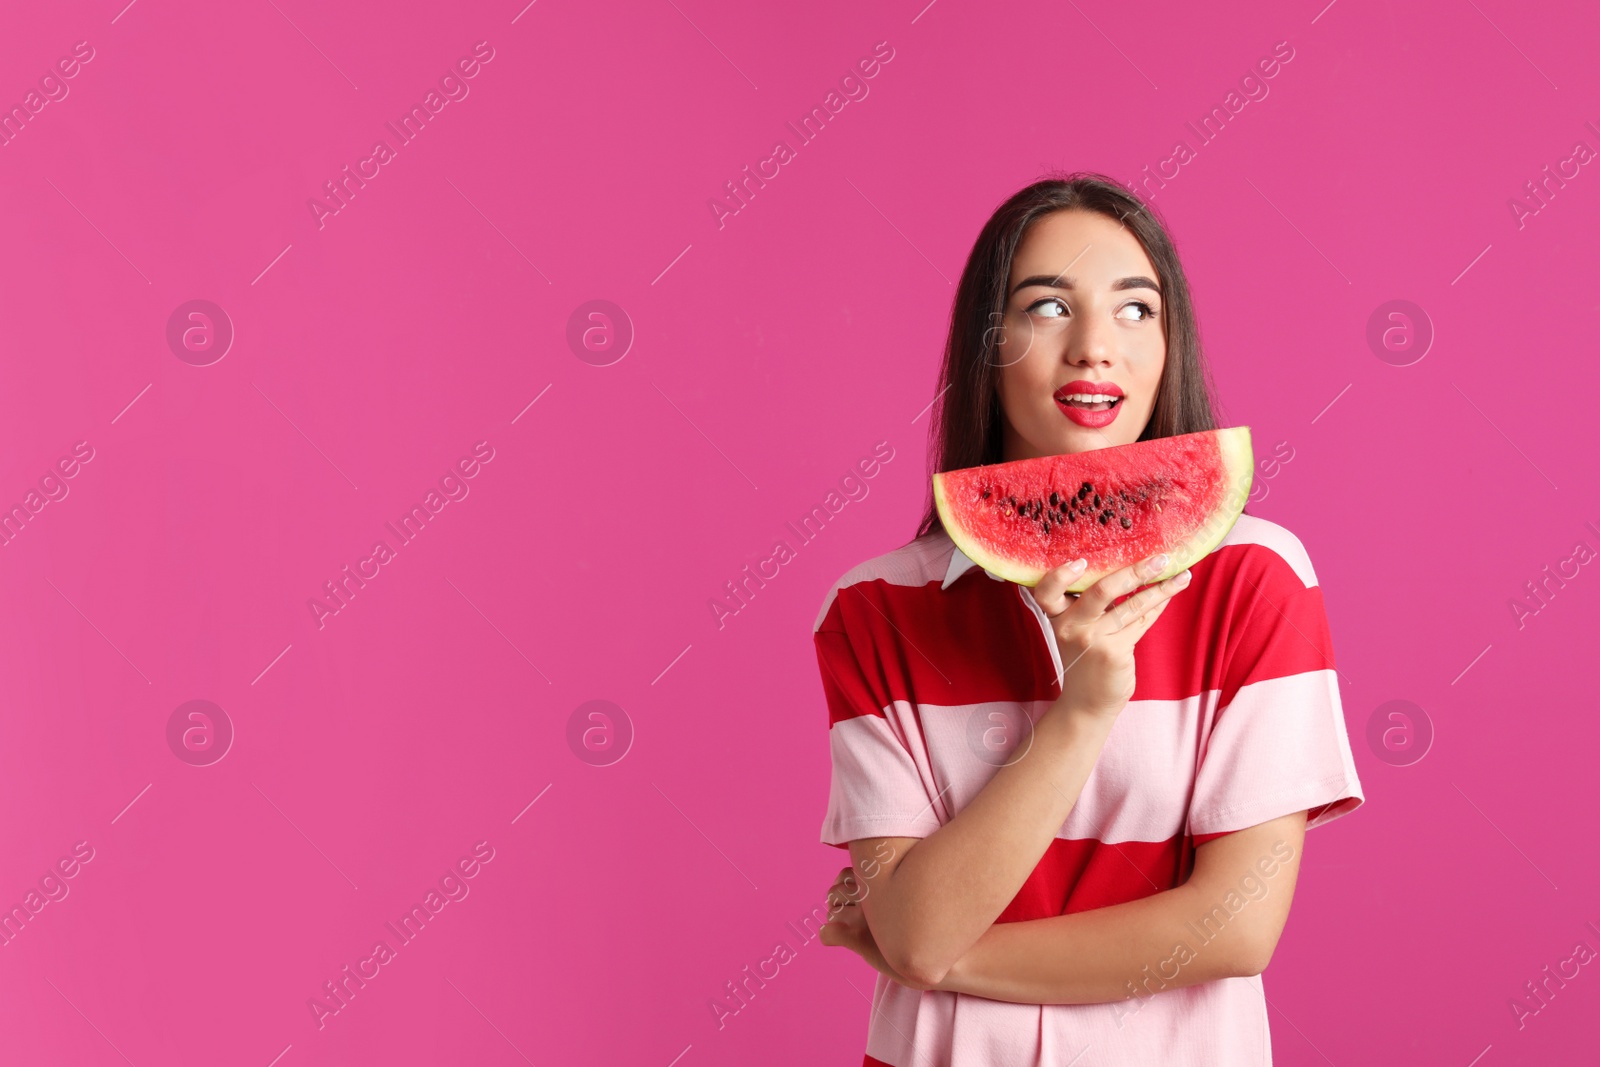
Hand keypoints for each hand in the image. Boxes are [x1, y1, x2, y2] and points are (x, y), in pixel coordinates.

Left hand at [819, 866, 936, 991]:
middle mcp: (874, 893)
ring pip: (831, 911)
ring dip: (835, 918)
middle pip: (835, 891)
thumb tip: (876, 879)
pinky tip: (838, 940)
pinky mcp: (860, 938)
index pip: (847, 874)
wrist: (957, 956)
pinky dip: (829, 936)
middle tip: (851, 914)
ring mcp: (866, 916)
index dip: (847, 884)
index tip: (855, 895)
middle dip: (838, 901)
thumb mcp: (921, 894)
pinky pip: (828, 933)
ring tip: (849, 927)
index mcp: (885, 878)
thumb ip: (897, 884)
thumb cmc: (941, 926)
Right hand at [1033, 551, 1192, 719]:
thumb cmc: (1086, 659)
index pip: (1047, 591)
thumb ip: (1093, 604)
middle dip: (1134, 571)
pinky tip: (1172, 591)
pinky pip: (1141, 622)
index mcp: (1057, 616)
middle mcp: (1070, 626)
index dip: (1061, 576)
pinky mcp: (1113, 652)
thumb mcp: (1078, 629)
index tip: (1081, 560)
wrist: (1088, 702)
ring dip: (1159, 588)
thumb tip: (1130, 566)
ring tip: (1182, 574)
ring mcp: (1092, 640)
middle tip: (1160, 558)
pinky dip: (1158, 605)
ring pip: (1131, 606)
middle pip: (1100, 590)